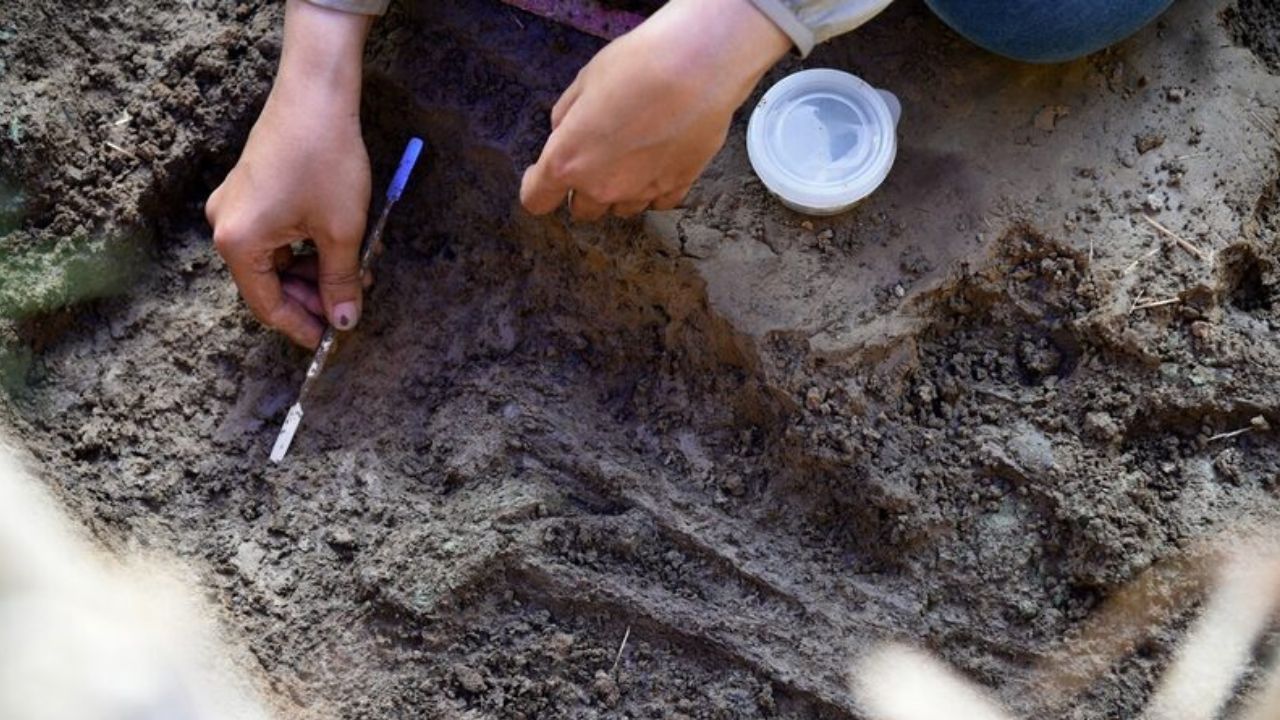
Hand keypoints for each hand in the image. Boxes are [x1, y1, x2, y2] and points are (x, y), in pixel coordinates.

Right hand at [206, 0, 372, 347]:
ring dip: (312, 271)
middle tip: (350, 302)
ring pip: (275, 259)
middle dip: (311, 296)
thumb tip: (344, 320)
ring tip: (354, 272)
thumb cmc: (325, 161)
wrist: (316, 96)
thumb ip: (340, 282)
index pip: (267, 305)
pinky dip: (304, 247)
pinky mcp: (250, 189)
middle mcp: (225, 225)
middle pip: (268, 283)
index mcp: (238, 243)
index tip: (329, 338)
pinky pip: (274, 235)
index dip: (301, 325)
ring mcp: (234, 205)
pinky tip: (336, 246)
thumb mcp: (341, 232)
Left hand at [520, 0, 790, 219]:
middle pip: (582, 210)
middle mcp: (602, 187)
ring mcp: (641, 193)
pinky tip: (660, 162)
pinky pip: (657, 202)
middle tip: (597, 157)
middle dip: (583, 189)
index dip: (538, 188)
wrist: (696, 68)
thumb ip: (567, 116)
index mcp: (567, 162)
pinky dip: (654, 189)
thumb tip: (566, 132)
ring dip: (620, 191)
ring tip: (634, 157)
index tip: (543, 175)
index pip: (537, 200)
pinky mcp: (677, 188)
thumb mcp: (584, 82)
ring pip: (621, 209)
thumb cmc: (633, 67)